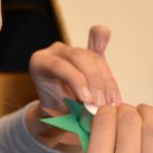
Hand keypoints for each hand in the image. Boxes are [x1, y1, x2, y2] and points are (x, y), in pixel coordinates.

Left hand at [24, 26, 119, 150]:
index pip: (58, 67)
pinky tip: (104, 33)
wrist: (58, 108)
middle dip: (94, 81)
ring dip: (107, 81)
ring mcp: (72, 49)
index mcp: (39, 63)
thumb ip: (61, 114)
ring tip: (112, 102)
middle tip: (102, 104)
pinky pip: (96, 40)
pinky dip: (101, 39)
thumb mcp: (52, 116)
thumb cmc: (53, 113)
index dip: (76, 81)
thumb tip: (75, 119)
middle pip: (78, 58)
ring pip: (94, 58)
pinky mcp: (88, 52)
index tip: (88, 100)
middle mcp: (54, 51)